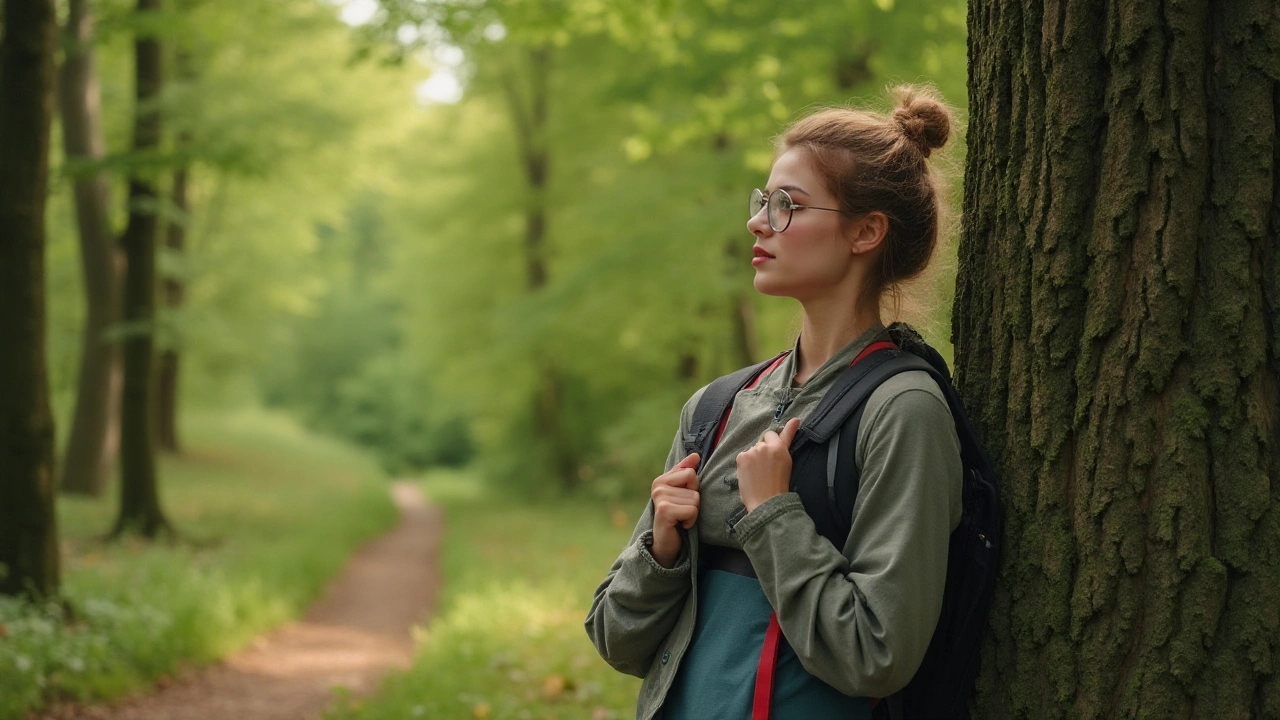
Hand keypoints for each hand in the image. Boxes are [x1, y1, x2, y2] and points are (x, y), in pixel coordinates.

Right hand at [649, 453, 700, 567]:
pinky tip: (681, 525)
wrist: (666, 544)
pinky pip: (691, 509)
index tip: (683, 500)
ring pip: (695, 498)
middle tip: (682, 511)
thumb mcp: (682, 493)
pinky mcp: (664, 510)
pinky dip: (691, 520)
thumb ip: (686, 472)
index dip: (693, 489)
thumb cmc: (677, 517)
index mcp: (661, 479)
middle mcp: (657, 486)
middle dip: (694, 500)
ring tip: (681, 519)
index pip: (690, 473)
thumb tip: (696, 455)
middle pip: (694, 484)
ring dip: (693, 512)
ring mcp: (659, 497)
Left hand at [735, 418, 800, 511]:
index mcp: (779, 446)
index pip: (771, 434)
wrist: (767, 501)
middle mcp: (764, 446)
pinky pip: (743, 456)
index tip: (772, 457)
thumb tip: (796, 418)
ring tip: (758, 474)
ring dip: (753, 458)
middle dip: (762, 452)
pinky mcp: (741, 458)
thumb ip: (788, 437)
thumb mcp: (787, 459)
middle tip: (766, 469)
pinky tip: (750, 474)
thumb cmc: (780, 483)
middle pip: (760, 443)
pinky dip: (745, 464)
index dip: (772, 445)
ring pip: (751, 450)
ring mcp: (752, 451)